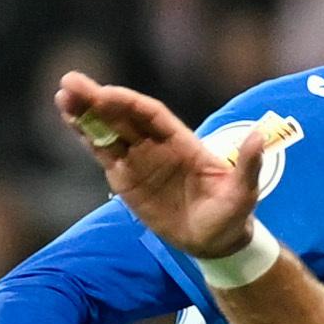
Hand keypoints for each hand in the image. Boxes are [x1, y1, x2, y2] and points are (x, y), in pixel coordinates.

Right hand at [52, 70, 292, 263]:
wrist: (215, 242)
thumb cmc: (232, 214)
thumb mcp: (244, 193)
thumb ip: (248, 166)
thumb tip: (261, 136)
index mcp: (182, 142)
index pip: (150, 115)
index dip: (127, 103)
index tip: (105, 95)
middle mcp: (156, 145)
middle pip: (122, 117)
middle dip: (97, 100)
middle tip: (69, 82)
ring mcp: (138, 160)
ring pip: (107, 131)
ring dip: (85, 114)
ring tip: (62, 96)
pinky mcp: (125, 178)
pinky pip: (103, 153)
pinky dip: (86, 137)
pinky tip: (69, 121)